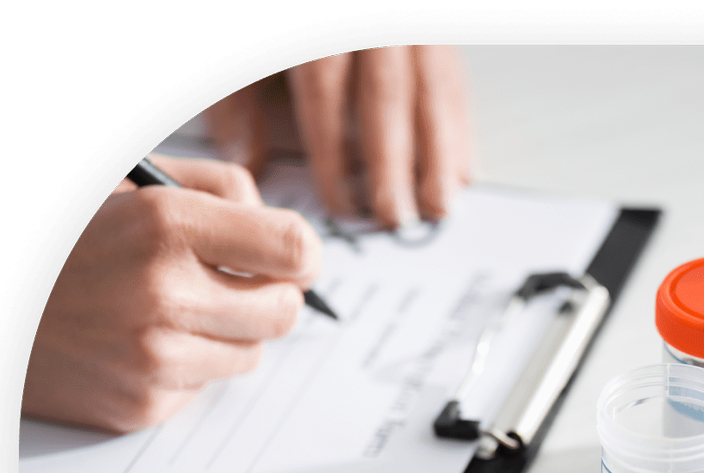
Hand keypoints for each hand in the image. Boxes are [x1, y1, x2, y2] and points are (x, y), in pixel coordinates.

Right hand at [22, 155, 320, 432]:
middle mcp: (162, 294)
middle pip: (284, 311)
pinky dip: (184, 368)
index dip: (300, 255)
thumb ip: (219, 191)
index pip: (294, 249)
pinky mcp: (140, 405)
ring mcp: (152, 358)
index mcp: (165, 223)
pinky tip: (137, 342)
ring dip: (226, 334)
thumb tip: (287, 238)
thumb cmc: (60, 240)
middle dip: (270, 296)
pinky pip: (203, 388)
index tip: (290, 258)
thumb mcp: (131, 182)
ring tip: (170, 309)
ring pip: (249, 355)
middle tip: (238, 285)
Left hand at [205, 45, 471, 226]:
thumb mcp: (246, 49)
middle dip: (393, 166)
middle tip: (393, 218)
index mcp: (319, 29)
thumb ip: (240, 102)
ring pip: (432, 93)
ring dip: (439, 157)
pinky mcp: (438, 34)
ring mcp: (412, 27)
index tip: (341, 205)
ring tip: (437, 207)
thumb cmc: (281, 23)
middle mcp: (370, 24)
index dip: (333, 156)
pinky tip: (463, 172)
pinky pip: (456, 84)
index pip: (325, 96)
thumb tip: (247, 164)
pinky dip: (461, 131)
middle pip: (386, 98)